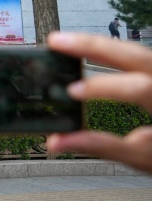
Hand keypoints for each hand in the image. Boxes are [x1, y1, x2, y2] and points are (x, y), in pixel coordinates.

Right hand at [46, 32, 151, 173]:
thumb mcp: (143, 159)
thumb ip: (103, 147)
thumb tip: (60, 141)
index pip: (138, 88)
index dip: (103, 87)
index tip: (72, 92)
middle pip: (134, 53)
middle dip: (92, 45)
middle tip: (57, 42)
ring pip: (136, 49)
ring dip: (99, 44)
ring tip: (66, 42)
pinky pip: (137, 55)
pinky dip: (111, 50)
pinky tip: (89, 50)